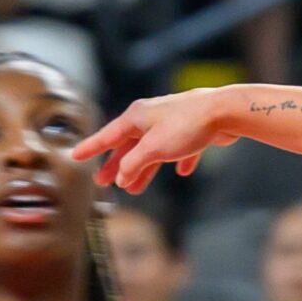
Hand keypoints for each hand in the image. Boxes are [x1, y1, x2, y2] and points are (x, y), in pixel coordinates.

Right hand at [71, 88, 242, 189]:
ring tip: (135, 188)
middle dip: (116, 164)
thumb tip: (121, 177)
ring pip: (152, 150)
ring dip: (144, 169)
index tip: (76, 155)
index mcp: (137, 117)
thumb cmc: (188, 125)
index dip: (91, 147)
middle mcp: (152, 117)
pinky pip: (180, 149)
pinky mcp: (193, 130)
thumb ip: (134, 165)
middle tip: (103, 181)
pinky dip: (178, 160)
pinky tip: (182, 172)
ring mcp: (172, 123)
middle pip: (128, 145)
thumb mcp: (153, 148)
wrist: (225, 111)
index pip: (108, 135)